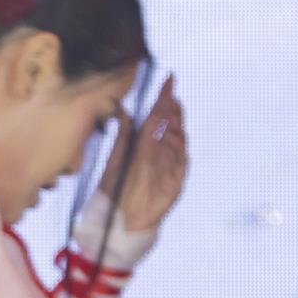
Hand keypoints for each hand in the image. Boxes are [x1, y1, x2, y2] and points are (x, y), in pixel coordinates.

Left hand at [109, 76, 187, 234]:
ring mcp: (170, 163)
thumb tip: (122, 108)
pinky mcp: (176, 179)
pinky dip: (179, 148)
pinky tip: (173, 137)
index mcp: (145, 142)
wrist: (119, 218)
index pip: (157, 114)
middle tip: (171, 94)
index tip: (169, 78)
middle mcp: (160, 150)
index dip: (164, 96)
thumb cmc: (115, 188)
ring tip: (170, 113)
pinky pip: (182, 160)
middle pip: (172, 123)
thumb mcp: (117, 157)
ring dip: (177, 124)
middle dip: (173, 108)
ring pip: (179, 137)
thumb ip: (123, 133)